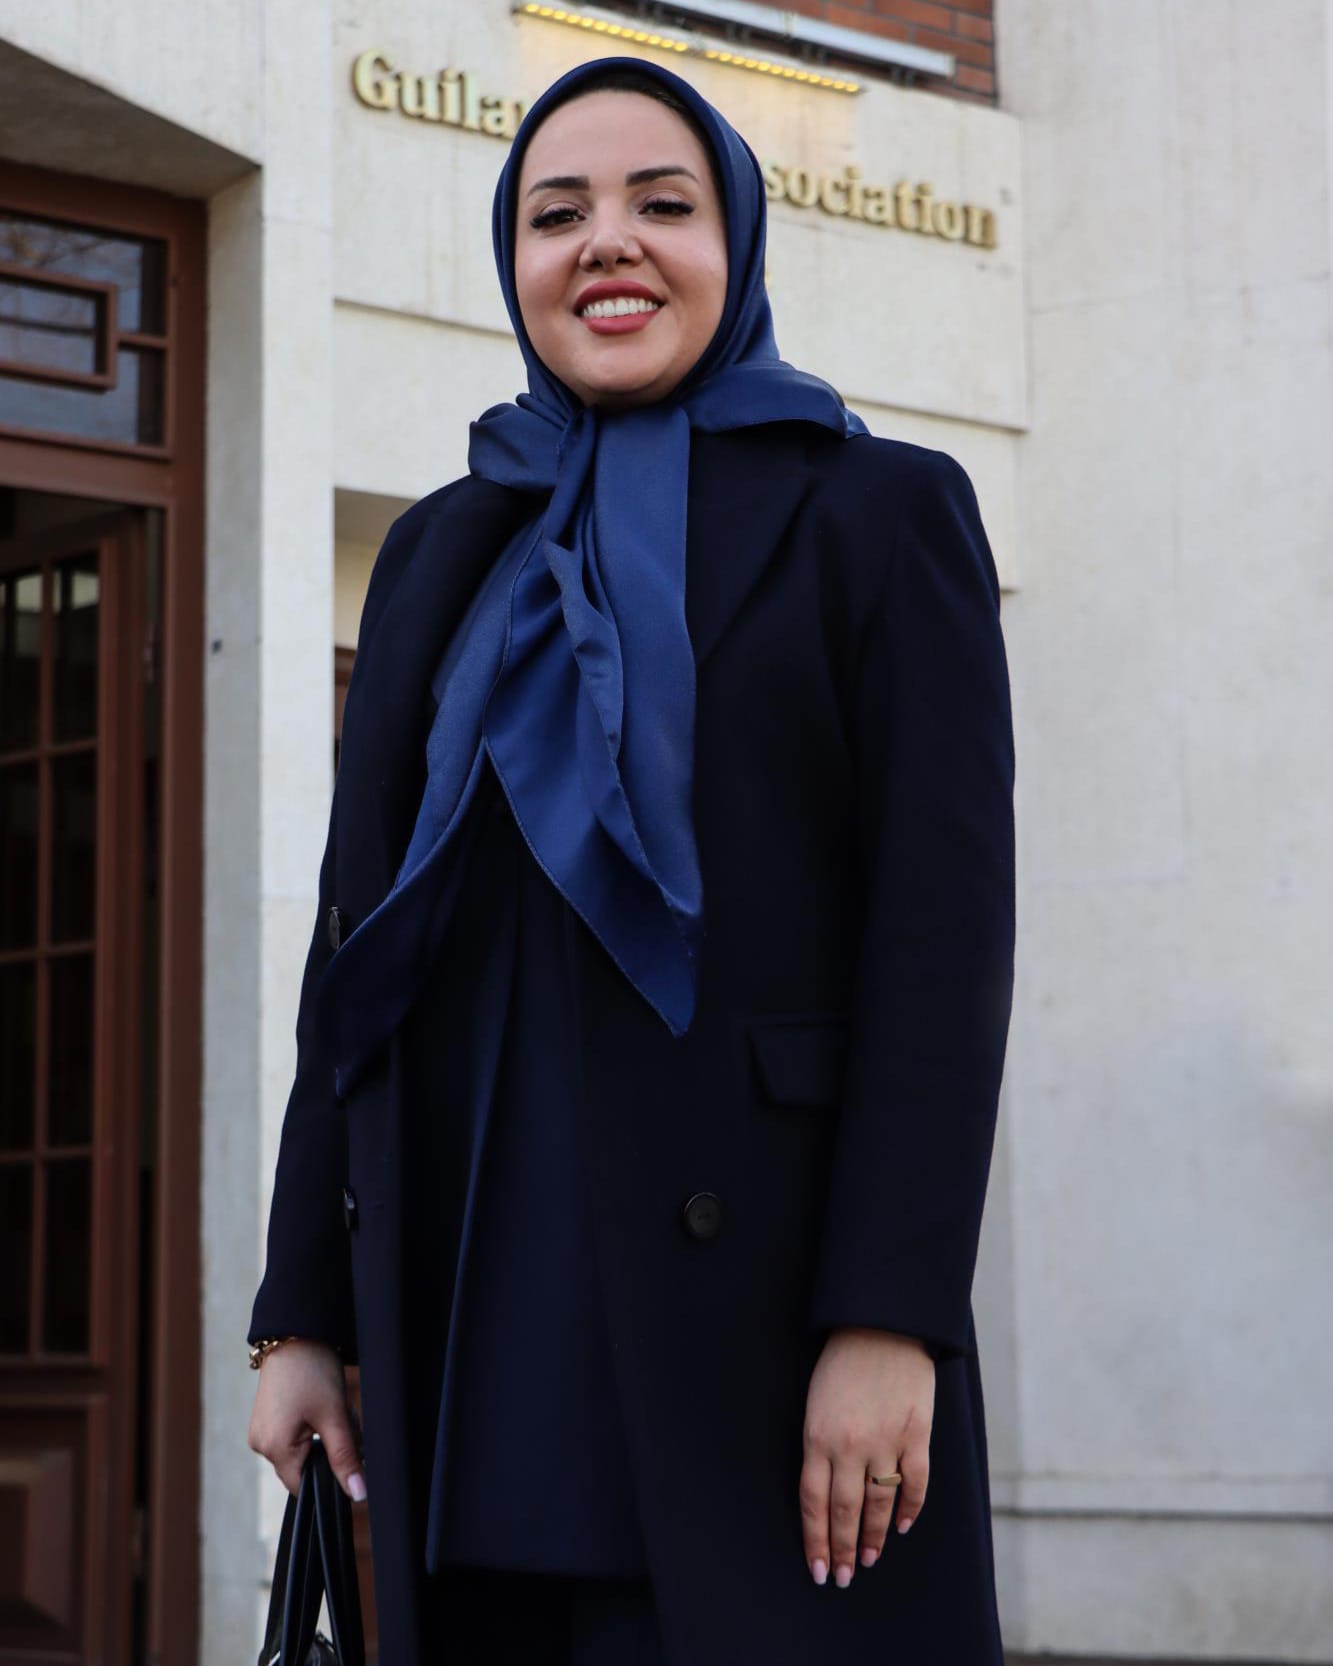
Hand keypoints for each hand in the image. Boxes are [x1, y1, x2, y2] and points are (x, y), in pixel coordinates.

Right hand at [247, 1338, 366, 1500]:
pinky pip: (291, 1437)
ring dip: (321, 1439)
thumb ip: (345, 1457)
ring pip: (300, 1452)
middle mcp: (260, 1444)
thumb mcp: (334, 1415)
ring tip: (329, 1408)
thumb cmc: (312, 1370)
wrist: (296, 1332)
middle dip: (328, 1453)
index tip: (349, 1458)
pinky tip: (319, 1405)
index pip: (304, 1487)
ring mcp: (260, 1431)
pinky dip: (311, 1428)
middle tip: (343, 1422)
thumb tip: (358, 1494)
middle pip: (303, 1469)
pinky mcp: (265, 1419)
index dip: (329, 1479)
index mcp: (273, 1448)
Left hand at [799, 1326, 933, 1587]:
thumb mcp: (815, 1401)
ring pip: (879, 1505)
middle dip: (843, 1550)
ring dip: (874, 1538)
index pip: (813, 1503)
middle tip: (843, 1579)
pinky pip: (914, 1484)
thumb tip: (825, 1491)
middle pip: (845, 1512)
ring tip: (868, 1560)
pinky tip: (900, 1526)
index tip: (818, 1570)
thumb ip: (819, 1445)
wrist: (881, 1324)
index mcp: (817, 1436)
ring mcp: (886, 1441)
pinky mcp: (916, 1434)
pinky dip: (909, 1509)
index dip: (816, 1541)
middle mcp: (849, 1446)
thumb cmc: (842, 1360)